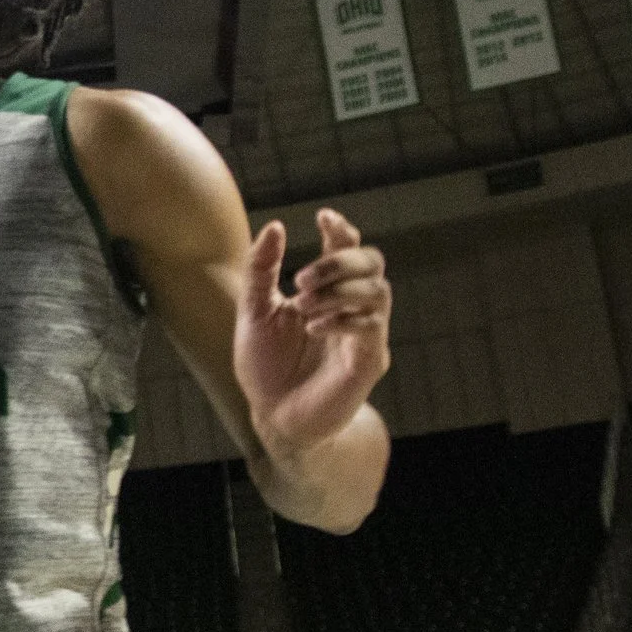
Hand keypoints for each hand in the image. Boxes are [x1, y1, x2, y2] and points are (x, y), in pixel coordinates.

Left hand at [238, 209, 390, 460]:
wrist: (273, 415)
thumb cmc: (266, 366)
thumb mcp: (254, 312)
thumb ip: (261, 270)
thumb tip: (274, 227)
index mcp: (326, 291)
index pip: (347, 248)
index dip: (341, 229)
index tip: (323, 216)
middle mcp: (351, 307)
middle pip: (373, 262)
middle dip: (340, 261)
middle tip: (301, 279)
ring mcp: (365, 333)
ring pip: (377, 291)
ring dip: (338, 290)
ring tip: (303, 306)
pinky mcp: (369, 360)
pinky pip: (372, 326)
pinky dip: (343, 319)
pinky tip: (314, 327)